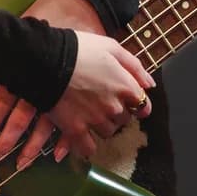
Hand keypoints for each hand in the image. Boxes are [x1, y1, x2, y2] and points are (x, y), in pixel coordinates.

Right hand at [0, 0, 155, 170]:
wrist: (46, 59)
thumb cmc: (79, 49)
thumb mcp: (111, 47)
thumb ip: (134, 67)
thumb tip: (150, 85)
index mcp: (125, 86)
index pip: (143, 105)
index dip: (137, 105)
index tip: (130, 103)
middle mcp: (114, 106)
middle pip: (124, 119)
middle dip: (117, 112)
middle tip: (102, 102)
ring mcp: (95, 120)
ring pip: (107, 132)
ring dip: (102, 126)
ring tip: (90, 114)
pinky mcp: (75, 129)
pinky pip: (87, 147)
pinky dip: (86, 145)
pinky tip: (82, 137)